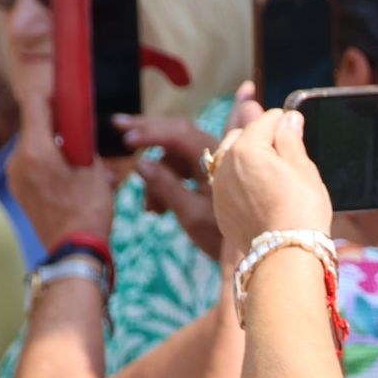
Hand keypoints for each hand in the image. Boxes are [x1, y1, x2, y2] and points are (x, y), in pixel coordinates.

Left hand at [8, 91, 115, 249]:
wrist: (74, 250)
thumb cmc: (88, 210)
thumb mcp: (95, 169)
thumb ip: (83, 141)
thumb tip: (81, 126)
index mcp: (34, 149)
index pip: (35, 104)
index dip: (53, 94)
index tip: (69, 93)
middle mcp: (17, 159)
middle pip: (35, 126)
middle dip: (59, 124)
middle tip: (84, 130)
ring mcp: (15, 176)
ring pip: (35, 146)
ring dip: (57, 146)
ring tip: (83, 159)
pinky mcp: (20, 191)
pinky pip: (33, 165)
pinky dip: (50, 163)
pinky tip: (73, 175)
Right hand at [121, 84, 262, 260]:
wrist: (257, 252)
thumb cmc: (227, 238)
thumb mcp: (192, 216)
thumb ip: (166, 186)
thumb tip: (140, 163)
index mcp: (219, 161)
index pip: (180, 133)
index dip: (152, 132)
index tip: (126, 138)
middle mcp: (222, 155)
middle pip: (180, 133)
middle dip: (149, 131)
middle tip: (119, 125)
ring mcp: (219, 165)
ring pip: (179, 155)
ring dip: (158, 173)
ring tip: (150, 208)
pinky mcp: (216, 176)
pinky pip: (186, 168)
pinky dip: (169, 181)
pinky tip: (157, 208)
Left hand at [209, 106, 332, 251]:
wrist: (285, 253)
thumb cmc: (300, 209)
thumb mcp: (303, 167)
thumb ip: (291, 139)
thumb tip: (289, 118)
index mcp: (247, 147)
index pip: (268, 120)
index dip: (286, 123)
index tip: (296, 130)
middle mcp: (225, 164)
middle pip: (243, 137)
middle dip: (262, 138)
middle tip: (285, 151)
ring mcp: (219, 188)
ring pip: (231, 160)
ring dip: (247, 158)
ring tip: (270, 169)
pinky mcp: (220, 209)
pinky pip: (228, 184)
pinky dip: (240, 180)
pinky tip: (259, 191)